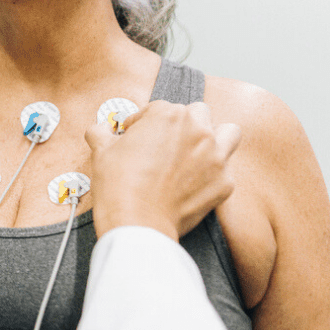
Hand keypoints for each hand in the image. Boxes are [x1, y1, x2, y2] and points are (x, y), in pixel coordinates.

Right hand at [85, 101, 240, 240]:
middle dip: (181, 125)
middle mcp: (198, 130)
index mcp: (169, 116)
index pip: (158, 108)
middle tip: (166, 142)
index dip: (143, 122)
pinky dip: (213, 173)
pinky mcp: (224, 182)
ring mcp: (216, 156)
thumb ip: (101, 132)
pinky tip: (195, 181)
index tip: (138, 136)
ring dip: (214, 137)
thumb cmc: (120, 185)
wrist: (137, 222)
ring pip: (228, 132)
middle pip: (197, 113)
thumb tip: (100, 130)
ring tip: (197, 150)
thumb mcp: (101, 151)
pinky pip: (227, 169)